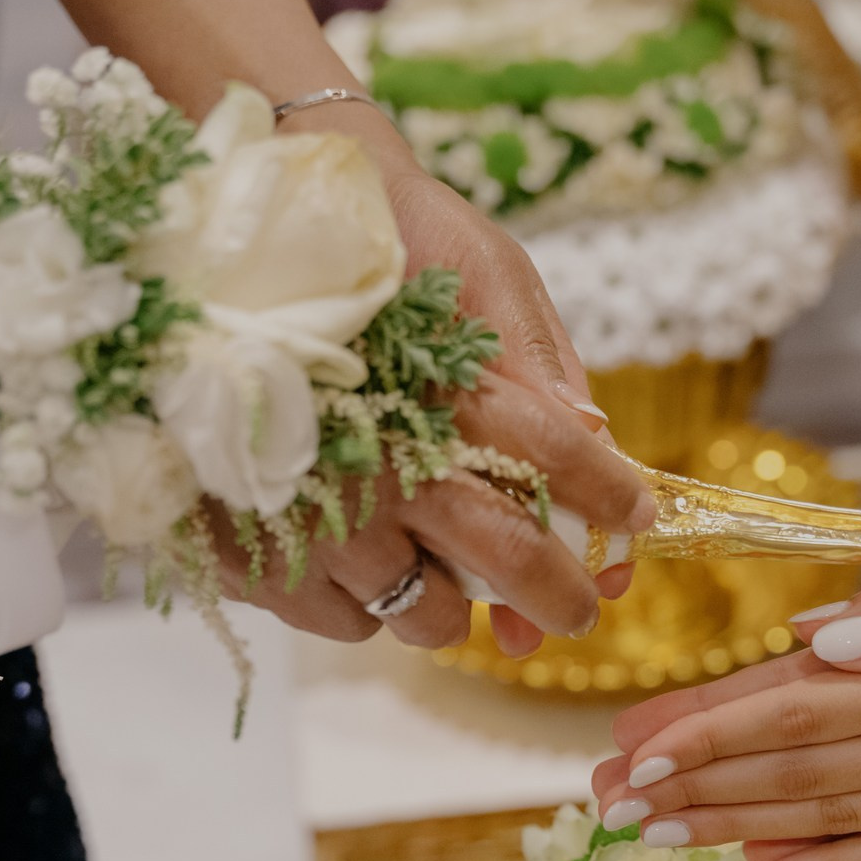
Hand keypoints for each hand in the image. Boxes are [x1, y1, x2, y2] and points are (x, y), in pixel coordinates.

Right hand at [247, 107, 649, 651]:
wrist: (225, 240)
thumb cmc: (366, 241)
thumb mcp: (470, 268)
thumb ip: (530, 359)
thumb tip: (591, 437)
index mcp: (444, 387)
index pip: (557, 456)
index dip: (609, 494)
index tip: (636, 516)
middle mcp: (387, 464)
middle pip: (508, 559)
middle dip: (561, 594)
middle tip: (578, 607)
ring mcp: (319, 517)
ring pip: (424, 613)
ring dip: (455, 611)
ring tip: (452, 587)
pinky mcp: (253, 555)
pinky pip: (344, 620)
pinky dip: (366, 606)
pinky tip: (361, 565)